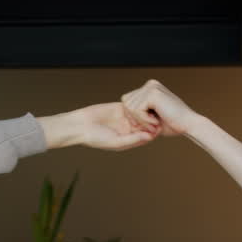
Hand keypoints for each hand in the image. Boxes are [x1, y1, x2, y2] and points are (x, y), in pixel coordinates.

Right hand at [37, 103, 159, 150]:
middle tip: (161, 115)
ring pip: (140, 114)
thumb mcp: (116, 141)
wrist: (80, 125)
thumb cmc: (95, 138)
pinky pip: (132, 105)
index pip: (145, 136)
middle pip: (145, 125)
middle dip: (152, 121)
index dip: (153, 133)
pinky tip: (145, 99)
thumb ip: (132, 139)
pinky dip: (138, 103)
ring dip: (147, 111)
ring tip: (156, 107)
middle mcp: (128, 129)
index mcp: (128, 140)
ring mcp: (125, 118)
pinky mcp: (120, 108)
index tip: (160, 128)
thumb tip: (149, 137)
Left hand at [120, 80, 202, 136]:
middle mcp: (150, 84)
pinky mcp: (153, 94)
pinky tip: (156, 122)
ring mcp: (151, 87)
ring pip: (130, 107)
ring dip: (140, 120)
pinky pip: (136, 110)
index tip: (146, 124)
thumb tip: (121, 111)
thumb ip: (138, 111)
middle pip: (125, 103)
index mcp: (149, 87)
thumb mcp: (151, 116)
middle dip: (134, 118)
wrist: (188, 125)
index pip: (127, 100)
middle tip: (150, 125)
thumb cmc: (172, 124)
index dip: (132, 115)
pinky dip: (144, 120)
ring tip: (155, 124)